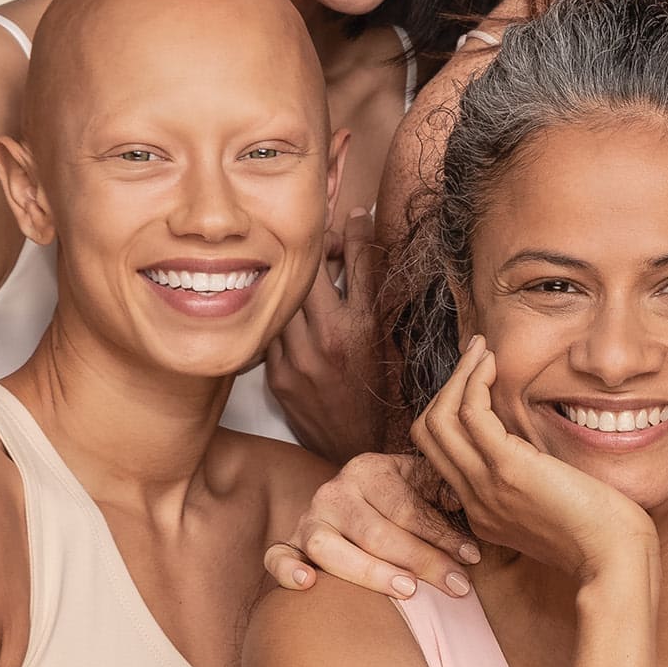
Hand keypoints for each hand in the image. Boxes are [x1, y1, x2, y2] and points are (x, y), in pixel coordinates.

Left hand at [263, 204, 379, 461]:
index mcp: (368, 328)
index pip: (359, 260)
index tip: (354, 217)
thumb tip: (372, 248)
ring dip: (296, 283)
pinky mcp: (277, 376)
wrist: (359, 449)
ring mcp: (298, 359)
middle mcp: (331, 339)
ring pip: (285, 298)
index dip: (354, 231)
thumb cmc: (384, 394)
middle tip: (327, 249)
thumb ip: (382, 297)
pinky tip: (295, 321)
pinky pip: (272, 331)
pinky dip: (283, 318)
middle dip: (318, 250)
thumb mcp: (394, 342)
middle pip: (312, 270)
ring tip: (308, 283)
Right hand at [264, 450, 479, 598]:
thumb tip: (463, 499)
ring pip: (329, 548)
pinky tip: (309, 584)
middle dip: (422, 560)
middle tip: (457, 585)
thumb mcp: (423, 484)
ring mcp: (308, 519)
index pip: (406, 506)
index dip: (442, 533)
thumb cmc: (402, 500)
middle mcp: (334, 492)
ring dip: (371, 572)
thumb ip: (443, 489)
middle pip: (375, 531)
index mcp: (368, 469)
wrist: (357, 500)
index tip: (473, 557)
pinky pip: (277, 557)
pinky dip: (287, 571)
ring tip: (408, 590)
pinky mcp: (288, 544)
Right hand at [412, 337, 653, 583]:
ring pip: (440, 420)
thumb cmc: (604, 535)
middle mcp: (474, 499)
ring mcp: (485, 485)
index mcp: (483, 509)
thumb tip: (543, 449)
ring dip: (459, 376)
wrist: (614, 561)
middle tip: (475, 354)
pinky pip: (470, 415)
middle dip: (447, 386)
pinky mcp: (507, 469)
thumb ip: (538, 481)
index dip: (454, 410)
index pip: (445, 452)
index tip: (479, 380)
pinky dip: (475, 381)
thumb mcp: (558, 506)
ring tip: (482, 350)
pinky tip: (494, 363)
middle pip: (430, 433)